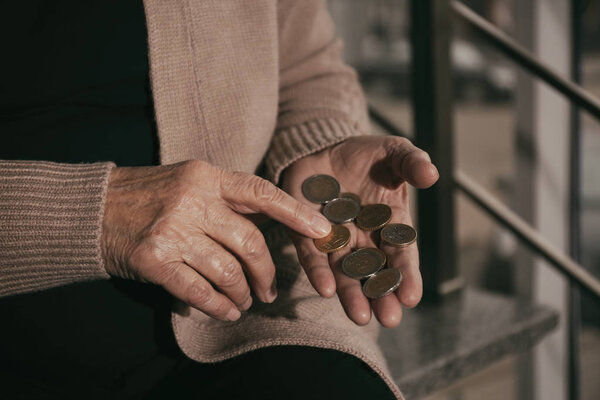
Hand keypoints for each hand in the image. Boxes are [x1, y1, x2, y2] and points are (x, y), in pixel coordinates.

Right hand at [101, 160, 331, 321]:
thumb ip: (228, 198)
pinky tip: (226, 311)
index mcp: (207, 176)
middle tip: (270, 290)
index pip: (262, 193)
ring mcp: (172, 230)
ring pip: (227, 271)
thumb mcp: (191, 181)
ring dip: (243, 294)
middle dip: (266, 273)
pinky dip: (219, 306)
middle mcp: (192, 200)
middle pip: (250, 242)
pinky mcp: (153, 260)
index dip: (296, 213)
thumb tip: (274, 223)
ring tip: (245, 302)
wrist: (95, 208)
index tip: (322, 231)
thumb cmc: (151, 196)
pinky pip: (199, 291)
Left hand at [282, 136, 438, 327]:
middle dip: (381, 294)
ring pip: (345, 271)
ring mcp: (335, 236)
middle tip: (388, 319)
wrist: (326, 146)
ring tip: (360, 316)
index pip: (401, 252)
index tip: (411, 296)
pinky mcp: (306, 230)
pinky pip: (312, 253)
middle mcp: (364, 236)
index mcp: (389, 222)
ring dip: (352, 294)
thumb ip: (411, 163)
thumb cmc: (366, 155)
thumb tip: (431, 174)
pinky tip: (325, 289)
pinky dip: (318, 271)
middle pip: (374, 270)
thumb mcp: (394, 152)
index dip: (406, 274)